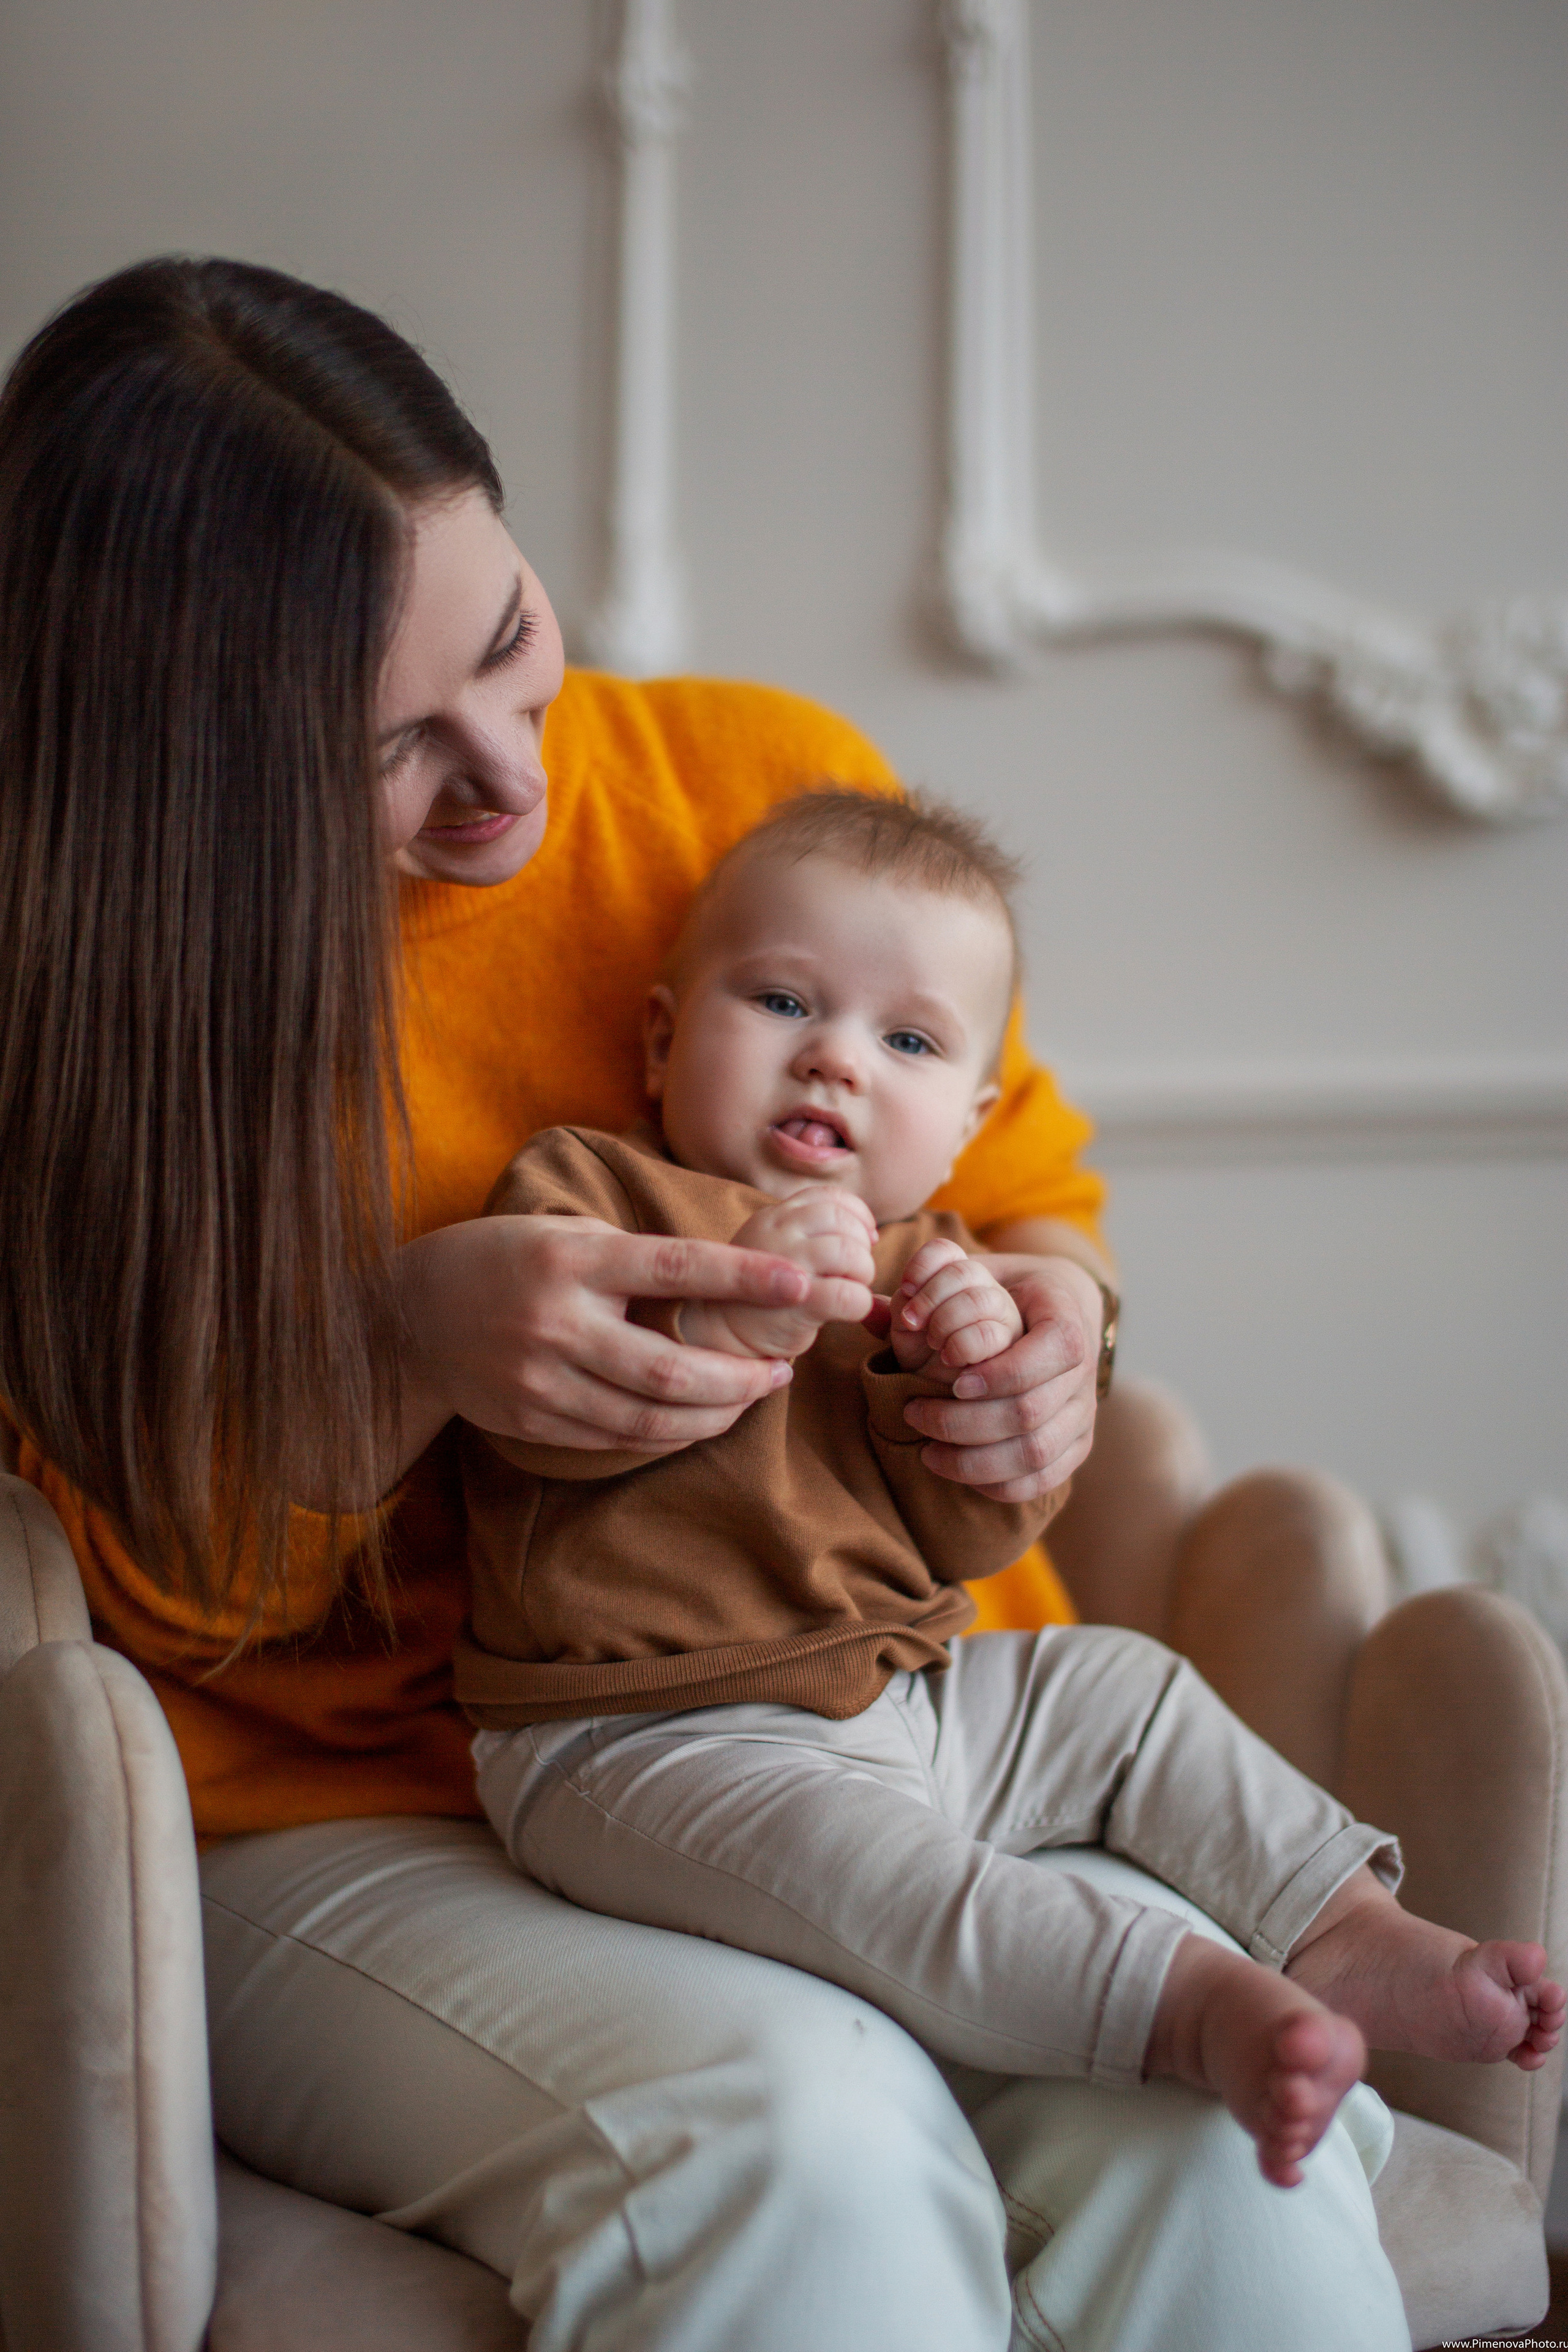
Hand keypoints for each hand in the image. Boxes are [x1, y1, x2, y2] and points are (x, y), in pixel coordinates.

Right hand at [393, 1214, 813, 1476]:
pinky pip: (616, 1438)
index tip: (800, 1284)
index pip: (676, 1269)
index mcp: (574, 1259)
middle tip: (781, 1371)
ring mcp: (541, 1378)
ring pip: (648, 1416)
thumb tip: (723, 1278)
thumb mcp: (565, 1233)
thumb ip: (633, 1259)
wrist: (409, 1318)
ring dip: (713, 1414)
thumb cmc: (506, 1260)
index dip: (744, 1278)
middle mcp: (558, 1321)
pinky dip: (668, 1434)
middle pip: (670, 1368)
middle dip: (739, 1377)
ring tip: (750, 1396)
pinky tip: (698, 1418)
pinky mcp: (532, 1419)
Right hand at [682, 1188, 878, 1359]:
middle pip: (843, 1221)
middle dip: (862, 1246)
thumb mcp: (778, 1249)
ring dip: (863, 1274)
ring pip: (850, 1253)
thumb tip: (873, 1233)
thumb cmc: (757, 1294)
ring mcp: (785, 1268)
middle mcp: (778, 1234)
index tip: (866, 1239)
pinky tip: (849, 1311)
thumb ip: (815, 1233)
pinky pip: (848, 1295)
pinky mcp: (796, 1306)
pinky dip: (860, 1303)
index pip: (830, 1197)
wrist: (718, 1335)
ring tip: (852, 1288)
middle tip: (857, 1271)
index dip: (859, 1215)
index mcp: (775, 1217)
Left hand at [887, 1238, 1023, 1383]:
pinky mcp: (1012, 1345)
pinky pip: (989, 1334)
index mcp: (958, 1279)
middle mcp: (985, 1289)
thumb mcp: (905, 1332)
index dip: (922, 1264)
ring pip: (979, 1299)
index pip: (945, 1250)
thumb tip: (871, 1305)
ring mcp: (1004, 1315)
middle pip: (964, 1271)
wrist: (950, 1397)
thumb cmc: (925, 1361)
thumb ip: (894, 1311)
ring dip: (946, 1321)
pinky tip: (950, 1360)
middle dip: (931, 1297)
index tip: (906, 1288)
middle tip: (913, 1324)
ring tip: (935, 1345)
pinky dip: (962, 1346)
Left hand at [900, 1255, 1102, 1501]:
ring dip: (974, 1460)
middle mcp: (1087, 1371)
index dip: (1003, 1372)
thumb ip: (932, 1281)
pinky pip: (1044, 1478)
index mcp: (1067, 1318)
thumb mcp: (982, 1272)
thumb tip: (871, 1309)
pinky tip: (958, 1471)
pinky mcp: (1077, 1446)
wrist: (1059, 1313)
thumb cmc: (1008, 1291)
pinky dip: (998, 1483)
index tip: (953, 1381)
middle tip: (914, 1413)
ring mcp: (1084, 1413)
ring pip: (1036, 1453)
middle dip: (964, 1422)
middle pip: (1032, 1412)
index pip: (1055, 1348)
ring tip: (927, 1452)